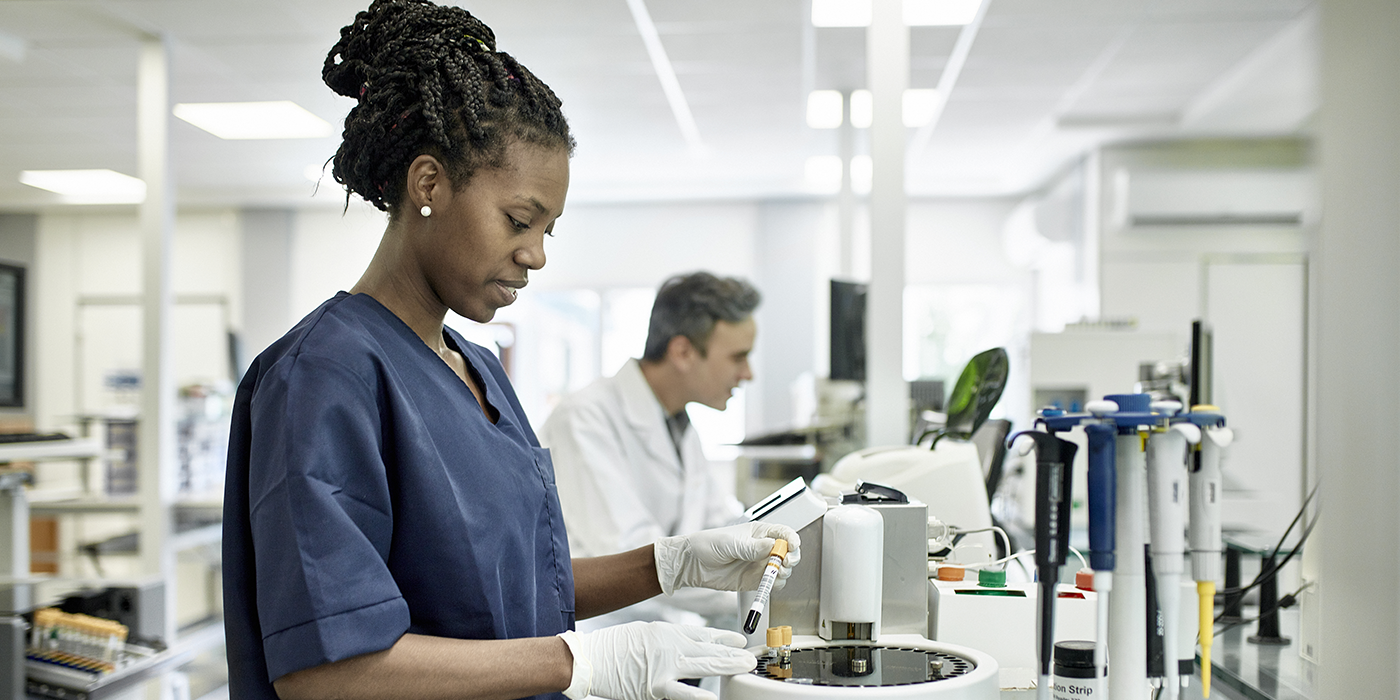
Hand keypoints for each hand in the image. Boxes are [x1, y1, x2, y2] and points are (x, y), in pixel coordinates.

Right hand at [558, 622, 754, 699]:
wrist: (591, 658)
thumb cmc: (613, 646)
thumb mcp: (644, 633)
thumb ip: (666, 640)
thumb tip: (683, 647)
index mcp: (667, 632)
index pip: (702, 634)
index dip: (724, 638)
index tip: (740, 641)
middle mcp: (670, 646)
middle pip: (709, 650)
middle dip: (733, 653)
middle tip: (752, 656)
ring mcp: (665, 665)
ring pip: (703, 665)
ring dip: (726, 666)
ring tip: (745, 667)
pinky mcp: (656, 685)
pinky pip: (682, 692)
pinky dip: (698, 695)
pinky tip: (714, 697)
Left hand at [654, 522, 801, 595]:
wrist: (693, 564)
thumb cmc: (708, 545)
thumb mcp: (730, 543)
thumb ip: (752, 547)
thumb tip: (773, 546)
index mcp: (758, 533)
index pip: (783, 533)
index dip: (791, 539)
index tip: (791, 546)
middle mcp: (762, 548)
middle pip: (788, 552)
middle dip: (791, 557)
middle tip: (784, 562)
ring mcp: (759, 564)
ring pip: (783, 568)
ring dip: (784, 572)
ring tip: (775, 573)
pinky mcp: (755, 580)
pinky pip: (772, 583)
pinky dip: (775, 585)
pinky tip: (769, 583)